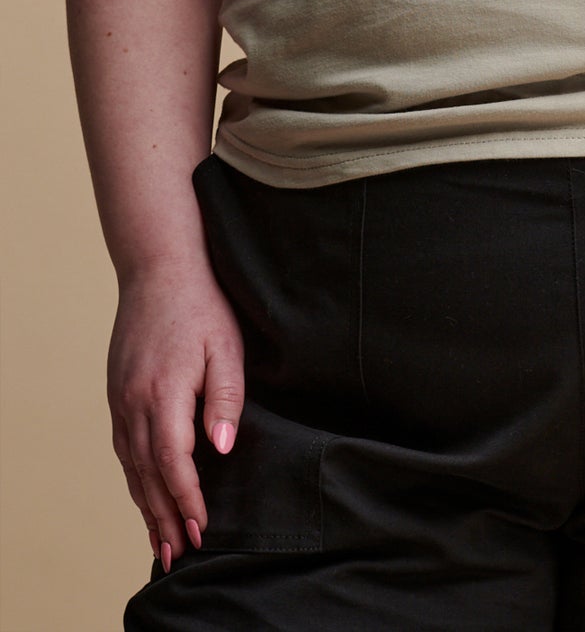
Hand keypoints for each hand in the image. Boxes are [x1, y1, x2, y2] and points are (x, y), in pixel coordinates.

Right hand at [107, 262, 243, 569]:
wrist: (159, 270)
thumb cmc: (202, 306)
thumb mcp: (227, 347)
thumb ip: (225, 398)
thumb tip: (222, 449)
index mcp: (163, 394)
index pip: (173, 462)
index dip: (186, 499)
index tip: (201, 528)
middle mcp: (134, 404)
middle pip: (146, 475)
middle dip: (164, 517)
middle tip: (178, 554)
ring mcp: (120, 400)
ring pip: (131, 467)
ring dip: (146, 506)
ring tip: (161, 542)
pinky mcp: (117, 395)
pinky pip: (123, 449)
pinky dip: (134, 479)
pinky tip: (145, 495)